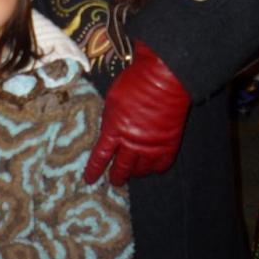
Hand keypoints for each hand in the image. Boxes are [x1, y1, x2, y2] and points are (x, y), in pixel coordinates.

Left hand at [84, 40, 189, 185]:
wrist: (163, 78)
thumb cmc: (135, 82)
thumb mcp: (112, 99)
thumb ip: (109, 119)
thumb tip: (108, 132)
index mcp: (114, 129)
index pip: (101, 156)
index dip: (94, 170)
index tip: (90, 180)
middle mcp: (132, 142)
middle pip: (121, 168)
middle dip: (116, 176)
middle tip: (114, 181)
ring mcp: (151, 146)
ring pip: (141, 170)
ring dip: (135, 173)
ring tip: (132, 173)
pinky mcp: (169, 145)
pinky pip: (161, 166)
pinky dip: (155, 168)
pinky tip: (151, 167)